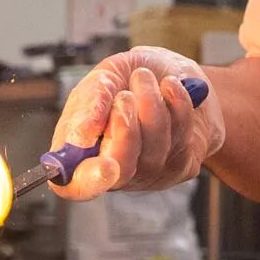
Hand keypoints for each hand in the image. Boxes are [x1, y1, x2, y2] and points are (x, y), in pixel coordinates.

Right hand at [47, 47, 224, 198]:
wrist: (173, 73)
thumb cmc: (129, 79)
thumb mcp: (103, 76)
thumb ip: (89, 101)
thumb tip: (82, 133)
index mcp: (81, 153)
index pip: (77, 186)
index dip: (90, 181)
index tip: (107, 165)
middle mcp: (115, 170)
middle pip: (121, 169)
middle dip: (125, 129)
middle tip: (124, 95)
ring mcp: (150, 172)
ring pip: (154, 146)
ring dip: (149, 101)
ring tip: (143, 76)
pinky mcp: (181, 165)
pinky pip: (180, 135)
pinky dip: (176, 101)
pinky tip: (171, 85)